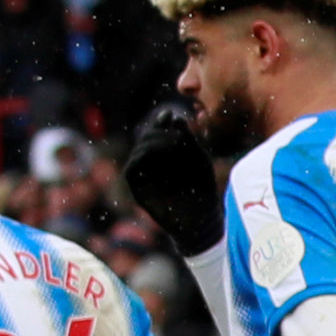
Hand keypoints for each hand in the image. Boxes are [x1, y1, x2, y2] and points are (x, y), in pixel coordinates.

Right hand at [122, 103, 226, 256]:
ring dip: (154, 141)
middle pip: (145, 139)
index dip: (160, 122)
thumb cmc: (203, 190)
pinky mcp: (138, 191)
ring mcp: (144, 178)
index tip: (170, 115)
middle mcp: (151, 165)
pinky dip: (142, 156)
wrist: (201, 220)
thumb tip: (173, 117)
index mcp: (164, 156)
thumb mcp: (199, 160)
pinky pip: (132, 169)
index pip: (155, 133)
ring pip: (138, 151)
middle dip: (159, 131)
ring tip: (176, 143)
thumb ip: (187, 139)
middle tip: (178, 136)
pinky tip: (158, 152)